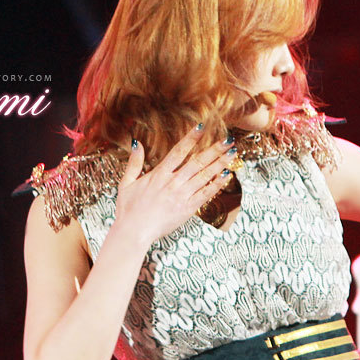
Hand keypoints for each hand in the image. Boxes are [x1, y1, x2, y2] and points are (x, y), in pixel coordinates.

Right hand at [113, 125, 235, 245]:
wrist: (134, 232)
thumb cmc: (128, 210)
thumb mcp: (126, 183)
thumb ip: (134, 163)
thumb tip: (137, 144)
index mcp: (159, 174)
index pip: (179, 151)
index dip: (191, 138)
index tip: (202, 127)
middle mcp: (173, 182)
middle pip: (198, 162)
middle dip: (215, 150)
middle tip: (228, 140)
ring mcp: (182, 195)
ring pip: (205, 176)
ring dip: (220, 164)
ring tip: (233, 154)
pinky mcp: (187, 209)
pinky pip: (206, 194)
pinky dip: (217, 184)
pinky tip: (227, 175)